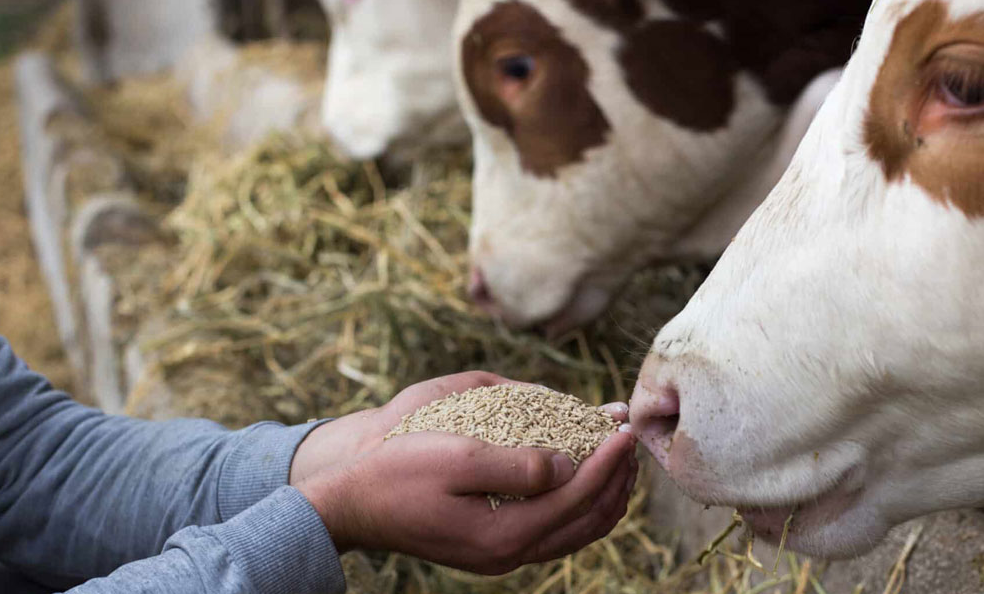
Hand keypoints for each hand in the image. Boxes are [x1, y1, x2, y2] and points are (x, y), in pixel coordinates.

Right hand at [291, 372, 636, 574]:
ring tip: (617, 458)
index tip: (624, 428)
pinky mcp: (492, 546)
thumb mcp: (457, 456)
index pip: (577, 496)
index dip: (608, 460)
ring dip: (603, 495)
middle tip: (631, 441)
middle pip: (587, 522)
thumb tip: (570, 466)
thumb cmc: (398, 472)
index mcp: (505, 534)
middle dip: (617, 480)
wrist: (352, 504)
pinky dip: (578, 504)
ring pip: (575, 532)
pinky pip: (554, 531)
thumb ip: (519, 465)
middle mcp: (509, 553)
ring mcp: (501, 554)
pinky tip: (579, 477)